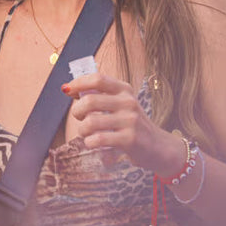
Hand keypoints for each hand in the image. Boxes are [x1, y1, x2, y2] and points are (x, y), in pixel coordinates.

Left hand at [63, 72, 183, 176]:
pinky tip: (93, 143)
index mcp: (124, 90)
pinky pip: (98, 139)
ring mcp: (130, 121)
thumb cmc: (132, 124)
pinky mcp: (130, 139)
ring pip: (91, 122)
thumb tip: (69, 89)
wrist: (158, 146)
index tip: (68, 90)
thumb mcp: (121, 104)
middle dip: (77, 112)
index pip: (98, 79)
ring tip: (87, 134)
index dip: (79, 83)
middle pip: (90, 101)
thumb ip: (99, 96)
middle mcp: (128, 102)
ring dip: (82, 130)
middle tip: (80, 119)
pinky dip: (90, 143)